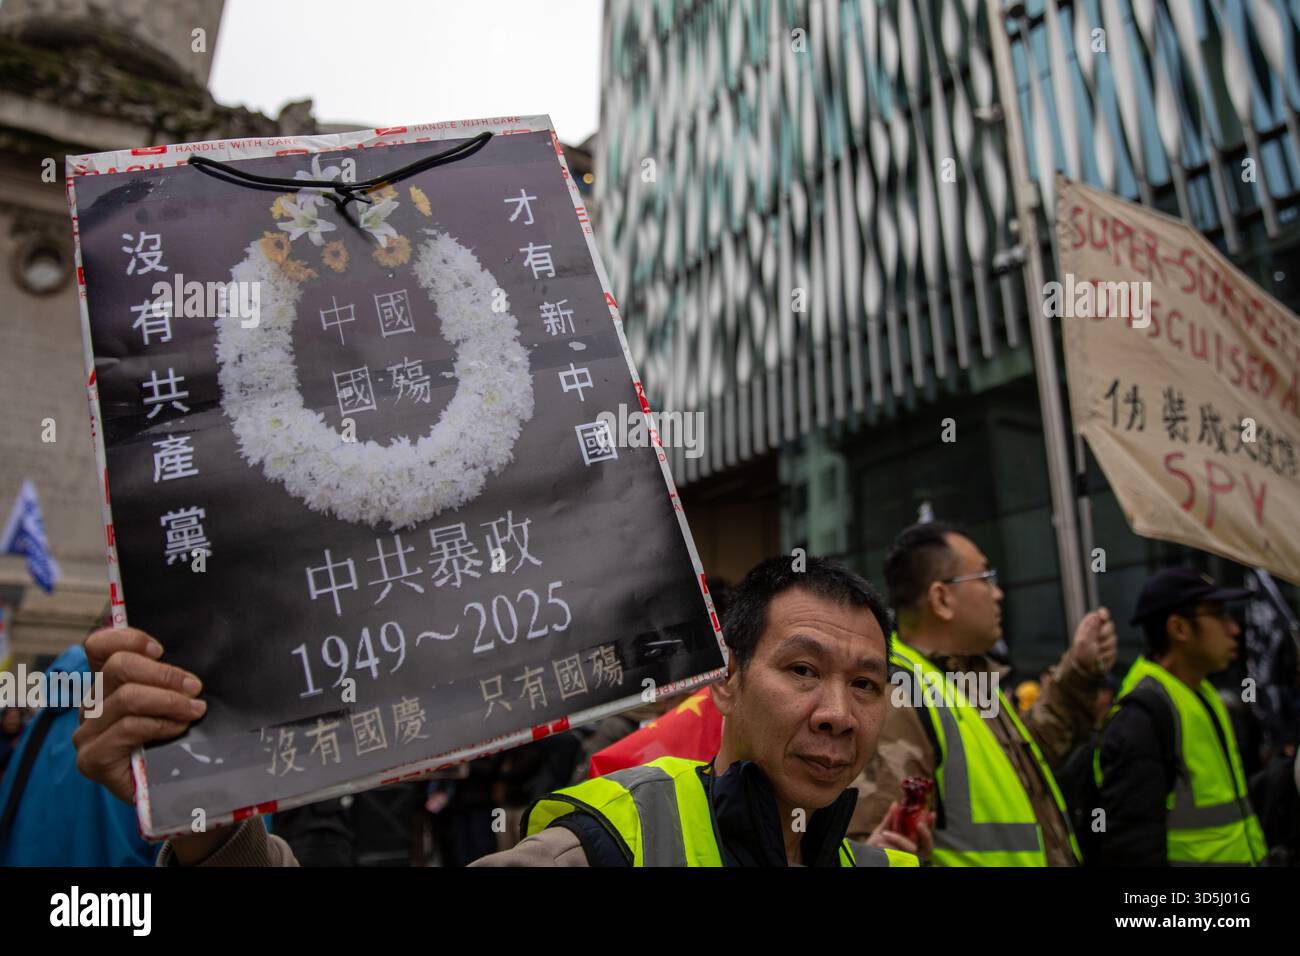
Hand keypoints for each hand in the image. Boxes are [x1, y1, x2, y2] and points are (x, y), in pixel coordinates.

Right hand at [75, 627, 205, 803]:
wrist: (172, 790)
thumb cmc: (174, 741)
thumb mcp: (173, 702)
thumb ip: (169, 680)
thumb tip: (192, 661)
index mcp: (106, 684)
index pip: (99, 646)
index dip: (129, 639)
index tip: (160, 650)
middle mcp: (90, 704)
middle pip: (118, 667)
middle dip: (164, 674)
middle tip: (194, 688)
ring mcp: (87, 733)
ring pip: (127, 697)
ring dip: (169, 701)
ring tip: (194, 710)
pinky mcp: (92, 759)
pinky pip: (128, 728)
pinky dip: (159, 724)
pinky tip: (178, 728)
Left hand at [866, 802, 935, 861]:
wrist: (866, 856)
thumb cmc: (877, 843)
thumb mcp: (884, 829)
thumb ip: (891, 819)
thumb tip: (896, 804)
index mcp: (913, 841)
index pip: (927, 833)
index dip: (931, 825)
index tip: (931, 813)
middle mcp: (915, 852)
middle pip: (928, 845)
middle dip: (926, 834)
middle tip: (919, 824)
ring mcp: (910, 859)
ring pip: (911, 849)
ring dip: (899, 839)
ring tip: (885, 833)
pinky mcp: (901, 862)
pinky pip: (899, 855)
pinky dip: (890, 848)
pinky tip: (880, 844)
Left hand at [1069, 607, 1117, 675]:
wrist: (1084, 667)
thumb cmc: (1081, 652)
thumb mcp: (1083, 640)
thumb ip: (1091, 628)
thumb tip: (1097, 616)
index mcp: (1092, 624)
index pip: (1102, 613)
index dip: (1104, 614)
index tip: (1103, 618)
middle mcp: (1101, 630)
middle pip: (1110, 626)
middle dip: (1104, 634)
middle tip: (1096, 641)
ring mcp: (1108, 639)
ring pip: (1113, 639)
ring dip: (1103, 647)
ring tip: (1095, 652)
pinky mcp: (1112, 649)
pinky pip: (1114, 650)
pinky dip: (1105, 654)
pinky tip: (1098, 657)